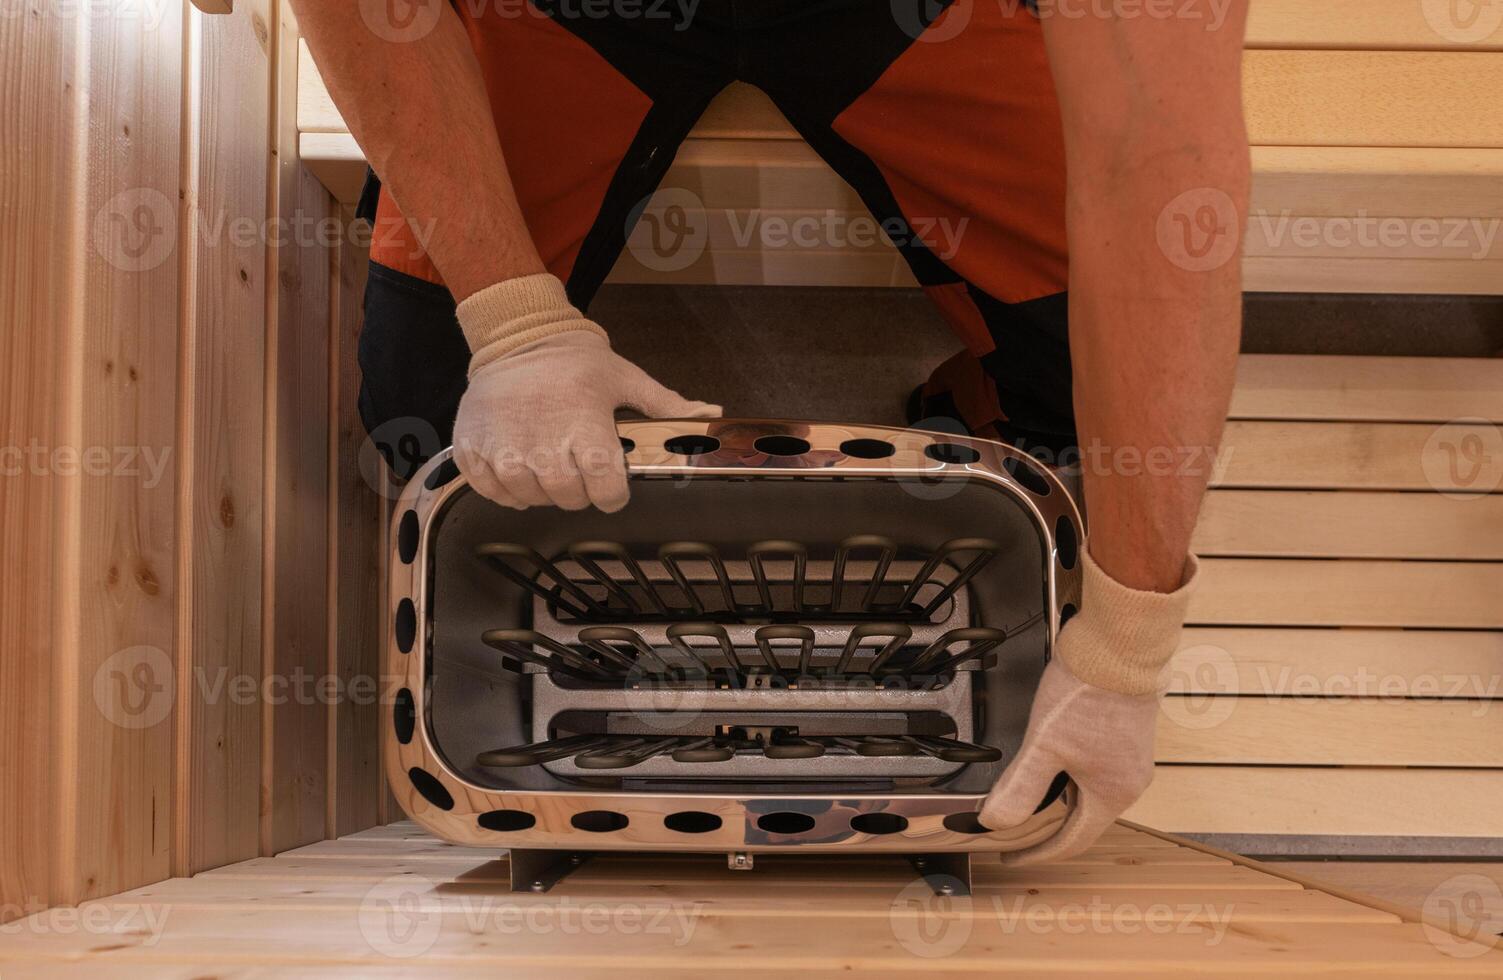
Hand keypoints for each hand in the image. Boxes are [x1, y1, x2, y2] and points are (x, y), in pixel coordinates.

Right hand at [452, 275, 718, 511]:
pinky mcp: (472, 446)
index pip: (606, 490)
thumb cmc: (576, 362)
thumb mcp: (625, 379)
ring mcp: (503, 445)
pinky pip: (491, 490)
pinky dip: (506, 490)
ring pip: (530, 498)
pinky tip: (519, 469)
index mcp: (585, 425)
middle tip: (579, 468)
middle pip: (568, 498)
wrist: (517, 336)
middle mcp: (542, 440)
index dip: (613, 493)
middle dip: (580, 491)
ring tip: (549, 467)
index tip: (611, 481)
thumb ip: (667, 405)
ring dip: (543, 491)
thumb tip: (711, 414)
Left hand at [978, 550, 1198, 864]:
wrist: (1118, 647)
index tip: (1012, 856)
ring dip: (1059, 803)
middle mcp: (1130, 782)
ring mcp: (1132, 759)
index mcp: (1112, 794)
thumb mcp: (1044, 745)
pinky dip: (1071, 779)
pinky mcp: (1128, 737)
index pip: (1072, 841)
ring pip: (1090, 795)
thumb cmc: (1086, 694)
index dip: (1038, 853)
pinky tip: (1054, 767)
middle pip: (1084, 821)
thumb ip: (1020, 788)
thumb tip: (996, 823)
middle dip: (1048, 829)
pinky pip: (1098, 773)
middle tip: (1015, 832)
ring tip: (1028, 802)